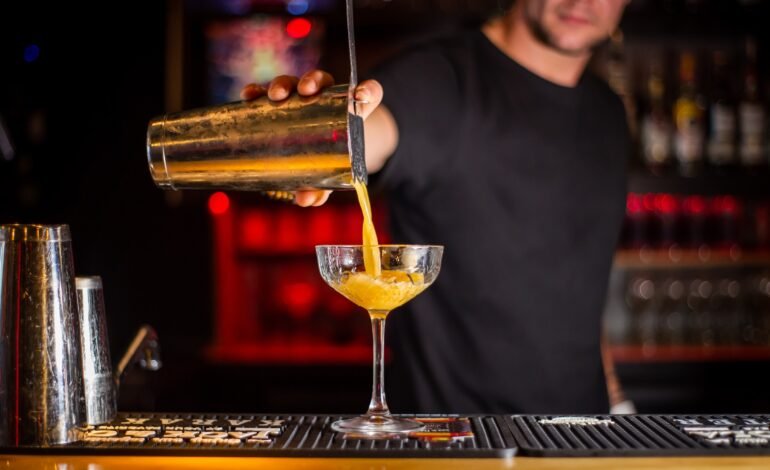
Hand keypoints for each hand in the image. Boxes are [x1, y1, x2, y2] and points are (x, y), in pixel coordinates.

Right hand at [241, 70, 383, 206]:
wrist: (313, 149)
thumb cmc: (329, 159)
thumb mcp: (330, 173)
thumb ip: (323, 187)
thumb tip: (305, 200)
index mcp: (351, 110)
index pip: (369, 93)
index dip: (368, 90)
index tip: (360, 95)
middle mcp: (325, 97)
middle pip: (322, 80)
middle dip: (313, 81)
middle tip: (306, 92)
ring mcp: (299, 96)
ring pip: (293, 82)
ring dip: (283, 84)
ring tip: (275, 96)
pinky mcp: (278, 101)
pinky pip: (265, 92)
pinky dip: (257, 92)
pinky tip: (248, 96)